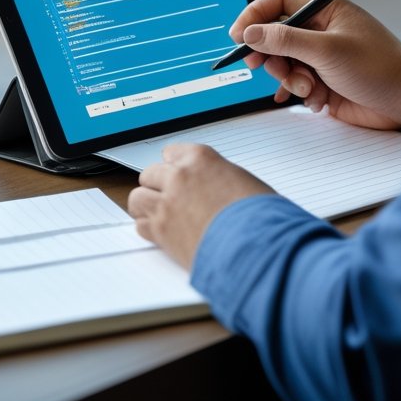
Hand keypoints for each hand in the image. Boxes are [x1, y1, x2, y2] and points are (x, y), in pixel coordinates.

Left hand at [128, 144, 274, 268]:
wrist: (258, 246)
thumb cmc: (262, 217)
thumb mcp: (244, 183)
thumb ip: (218, 179)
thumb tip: (213, 188)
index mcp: (201, 159)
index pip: (171, 153)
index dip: (175, 167)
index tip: (176, 175)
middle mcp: (180, 177)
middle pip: (149, 174)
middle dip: (158, 186)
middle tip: (168, 198)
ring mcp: (167, 203)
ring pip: (137, 198)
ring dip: (146, 206)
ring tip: (158, 215)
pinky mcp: (161, 230)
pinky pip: (140, 225)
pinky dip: (148, 229)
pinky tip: (160, 233)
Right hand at [231, 0, 400, 129]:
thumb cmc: (380, 68)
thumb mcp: (328, 50)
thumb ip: (286, 40)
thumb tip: (250, 33)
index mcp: (325, 10)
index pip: (278, 2)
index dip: (255, 15)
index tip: (239, 35)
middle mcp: (320, 30)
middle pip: (274, 35)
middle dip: (270, 54)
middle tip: (262, 67)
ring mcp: (320, 56)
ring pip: (282, 62)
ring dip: (289, 78)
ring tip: (310, 88)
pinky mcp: (322, 80)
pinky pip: (294, 83)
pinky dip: (298, 92)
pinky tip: (312, 98)